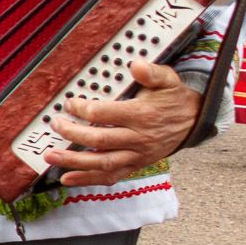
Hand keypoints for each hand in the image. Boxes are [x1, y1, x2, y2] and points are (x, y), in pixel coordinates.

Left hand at [46, 59, 201, 186]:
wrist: (194, 121)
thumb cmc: (174, 99)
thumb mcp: (168, 80)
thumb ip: (152, 72)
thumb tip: (136, 65)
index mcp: (142, 115)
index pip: (105, 114)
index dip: (83, 108)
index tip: (69, 104)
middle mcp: (139, 138)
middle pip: (100, 139)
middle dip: (73, 133)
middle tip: (55, 125)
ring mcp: (137, 155)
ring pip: (103, 162)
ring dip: (75, 161)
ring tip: (51, 157)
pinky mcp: (136, 165)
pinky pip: (111, 176)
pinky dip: (89, 179)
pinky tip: (67, 178)